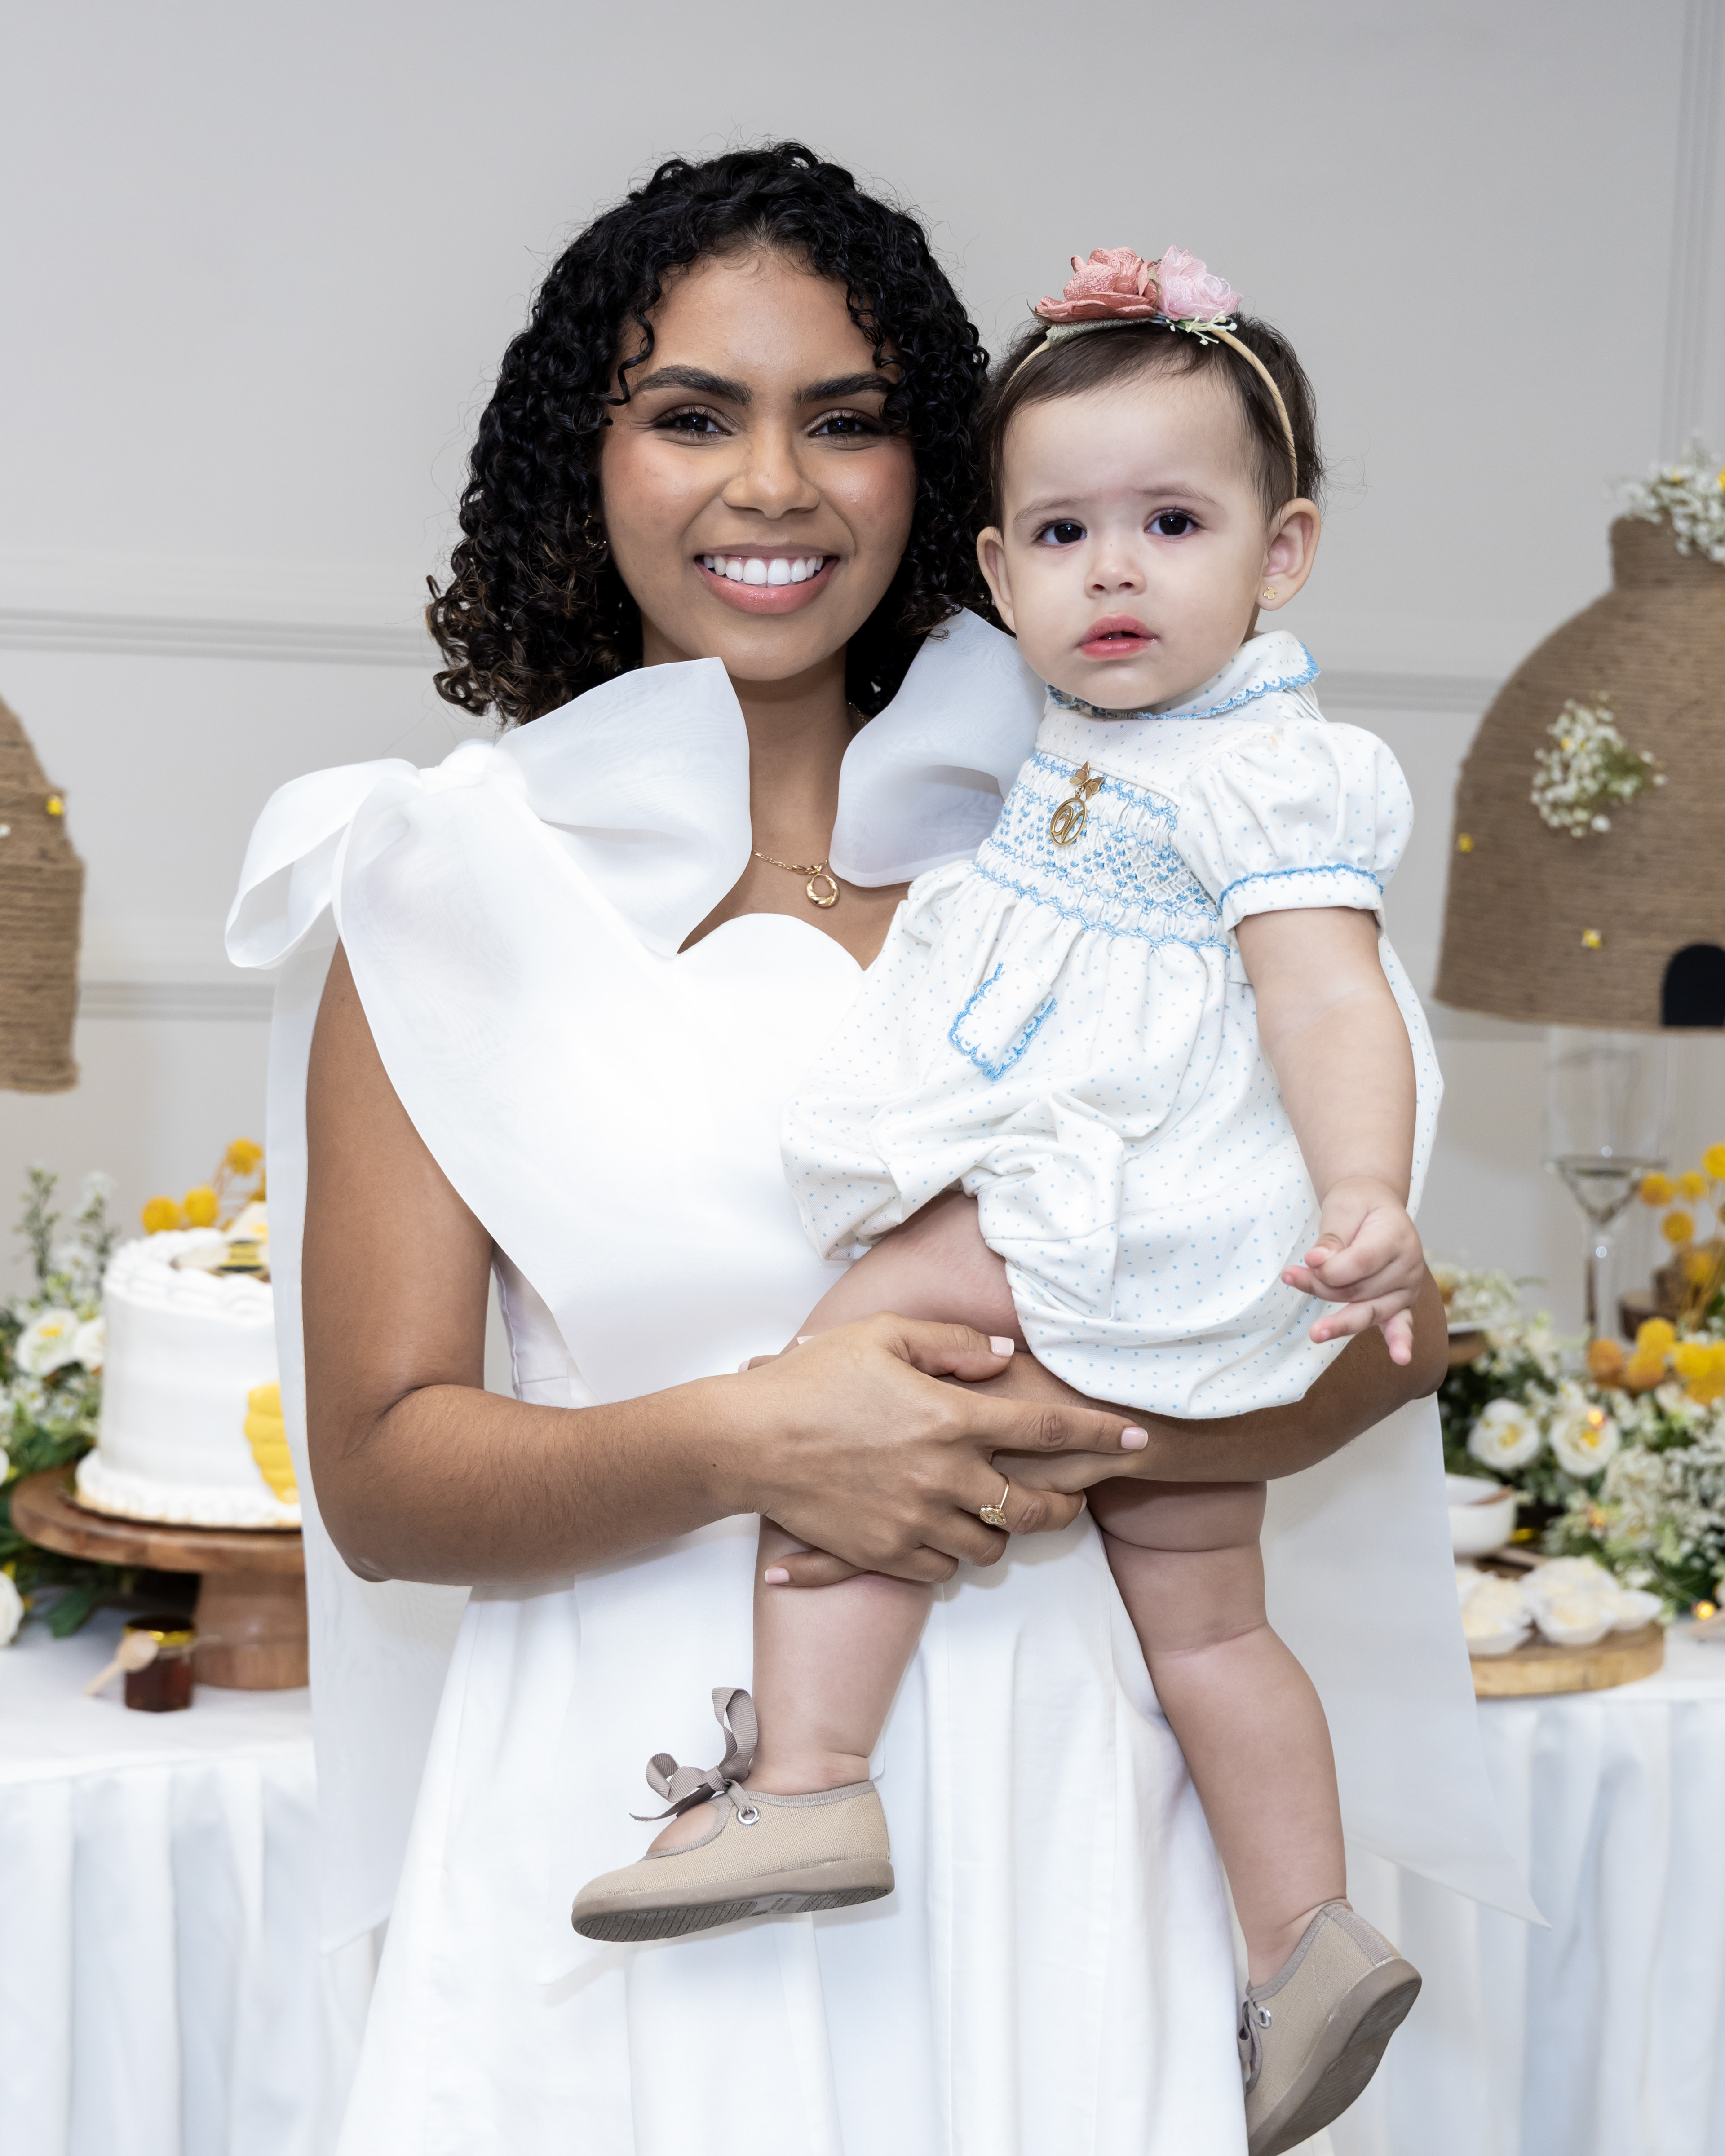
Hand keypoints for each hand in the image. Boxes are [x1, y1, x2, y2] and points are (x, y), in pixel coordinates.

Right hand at [722, 1316, 1148, 1587]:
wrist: (747, 1441)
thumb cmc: (813, 1379)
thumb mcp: (884, 1337)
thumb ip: (952, 1344)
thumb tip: (1005, 1357)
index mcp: (950, 1418)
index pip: (1047, 1431)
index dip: (1101, 1434)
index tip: (1139, 1438)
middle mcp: (943, 1477)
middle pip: (1031, 1509)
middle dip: (1064, 1507)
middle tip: (1072, 1497)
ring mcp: (914, 1520)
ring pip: (990, 1547)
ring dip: (1003, 1532)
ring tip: (997, 1512)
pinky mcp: (883, 1552)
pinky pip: (941, 1568)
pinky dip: (951, 1554)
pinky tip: (944, 1532)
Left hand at [1281, 1176, 1424, 1364]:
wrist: (1375, 1207)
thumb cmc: (1358, 1206)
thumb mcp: (1342, 1207)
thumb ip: (1332, 1236)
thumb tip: (1316, 1262)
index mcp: (1397, 1236)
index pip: (1360, 1262)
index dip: (1330, 1267)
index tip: (1306, 1260)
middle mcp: (1408, 1266)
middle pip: (1358, 1290)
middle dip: (1321, 1287)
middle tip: (1290, 1276)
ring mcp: (1407, 1288)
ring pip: (1366, 1311)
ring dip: (1337, 1320)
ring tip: (1314, 1331)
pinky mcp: (1401, 1304)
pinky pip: (1402, 1324)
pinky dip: (1400, 1341)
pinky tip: (1400, 1358)